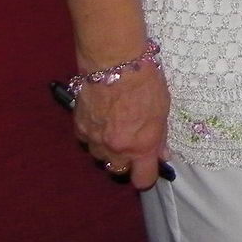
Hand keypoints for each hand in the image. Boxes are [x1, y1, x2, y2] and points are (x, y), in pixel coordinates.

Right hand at [72, 67, 171, 190]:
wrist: (114, 61)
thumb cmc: (146, 81)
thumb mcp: (163, 108)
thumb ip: (160, 136)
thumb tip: (161, 154)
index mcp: (141, 146)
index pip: (143, 180)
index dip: (146, 176)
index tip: (148, 167)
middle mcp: (116, 149)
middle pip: (118, 171)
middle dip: (125, 160)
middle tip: (131, 141)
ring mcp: (95, 140)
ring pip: (100, 157)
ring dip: (108, 148)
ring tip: (115, 126)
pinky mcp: (79, 128)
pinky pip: (87, 141)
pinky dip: (94, 135)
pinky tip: (101, 118)